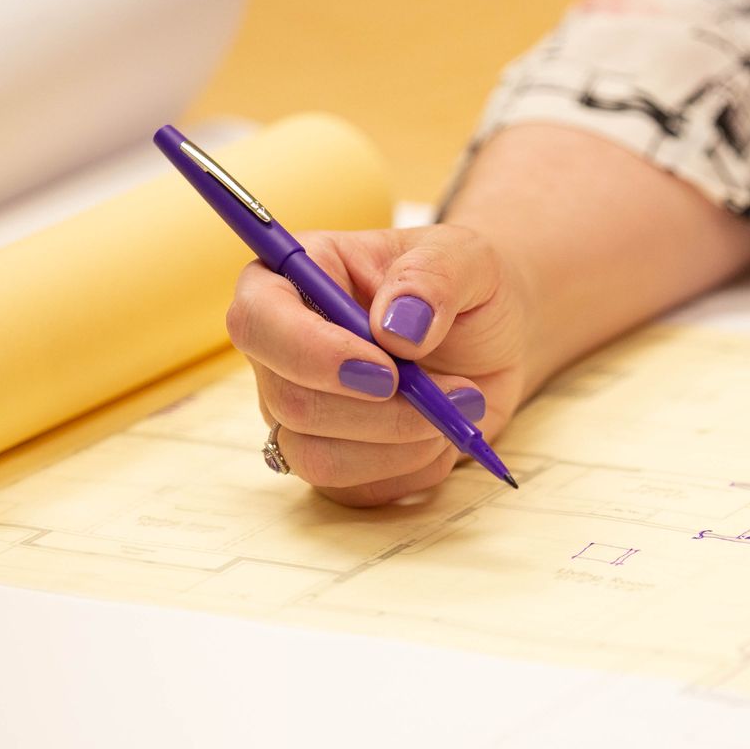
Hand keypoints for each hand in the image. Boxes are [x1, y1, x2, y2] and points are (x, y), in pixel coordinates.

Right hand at [226, 224, 531, 505]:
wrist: (491, 339)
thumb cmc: (462, 288)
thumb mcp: (464, 258)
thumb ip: (431, 278)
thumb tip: (396, 329)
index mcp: (293, 279)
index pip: (258, 321)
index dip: (312, 354)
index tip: (386, 371)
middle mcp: (281, 351)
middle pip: (290, 402)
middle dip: (382, 411)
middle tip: (455, 392)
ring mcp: (298, 412)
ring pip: (317, 458)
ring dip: (401, 443)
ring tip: (459, 406)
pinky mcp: (332, 461)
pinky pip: (355, 491)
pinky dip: (413, 467)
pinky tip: (442, 433)